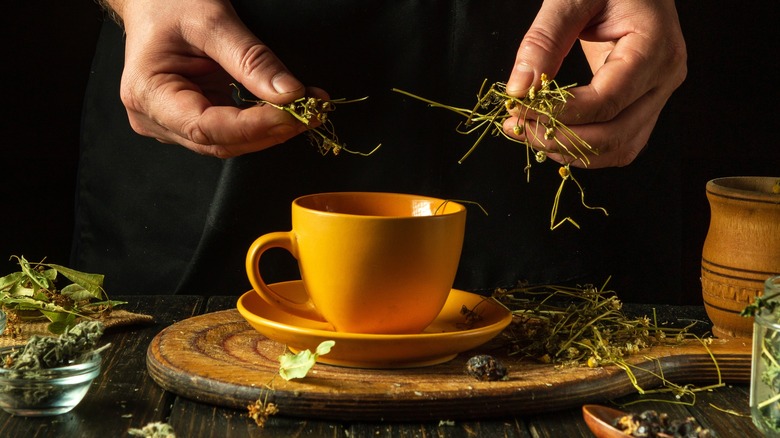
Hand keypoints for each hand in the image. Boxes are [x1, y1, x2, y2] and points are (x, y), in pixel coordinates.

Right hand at [115, 0, 325, 156]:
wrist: (152, 0)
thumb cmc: (171, 2)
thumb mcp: (212, 21)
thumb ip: (252, 60)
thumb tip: (290, 94)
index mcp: (148, 94)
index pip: (206, 128)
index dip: (254, 126)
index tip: (293, 112)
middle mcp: (155, 119)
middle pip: (221, 142)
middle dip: (270, 131)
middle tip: (311, 111)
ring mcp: (172, 124)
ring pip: (229, 142)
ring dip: (271, 130)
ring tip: (306, 110)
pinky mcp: (191, 120)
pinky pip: (230, 132)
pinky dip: (261, 123)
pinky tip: (287, 111)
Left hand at [504, 0, 686, 167]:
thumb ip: (544, 40)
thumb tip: (519, 90)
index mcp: (655, 47)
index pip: (606, 101)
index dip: (559, 114)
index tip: (518, 110)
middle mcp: (664, 76)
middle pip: (616, 134)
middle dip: (561, 139)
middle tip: (517, 127)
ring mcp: (657, 92)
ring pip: (620, 147)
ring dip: (571, 150)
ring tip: (530, 134)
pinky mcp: (643, 101)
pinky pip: (619, 140)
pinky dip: (584, 147)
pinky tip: (551, 134)